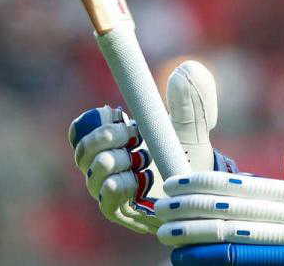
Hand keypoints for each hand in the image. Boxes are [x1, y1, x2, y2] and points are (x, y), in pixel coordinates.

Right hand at [68, 61, 237, 234]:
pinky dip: (121, 186)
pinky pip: (106, 199)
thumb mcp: (189, 127)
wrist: (201, 191)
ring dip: (116, 161)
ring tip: (141, 159)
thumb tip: (186, 71)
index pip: (81, 130)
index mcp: (112, 141)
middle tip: (132, 135)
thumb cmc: (188, 156)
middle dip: (105, 138)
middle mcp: (105, 165)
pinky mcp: (120, 212)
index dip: (94, 121)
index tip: (117, 114)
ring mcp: (110, 189)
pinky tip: (139, 180)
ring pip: (94, 172)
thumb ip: (188, 102)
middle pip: (83, 151)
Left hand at [155, 172, 283, 265]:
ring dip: (187, 233)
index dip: (194, 183)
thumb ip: (240, 190)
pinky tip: (182, 256)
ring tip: (165, 232)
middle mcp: (268, 211)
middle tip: (162, 208)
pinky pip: (226, 259)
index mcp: (267, 191)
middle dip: (184, 208)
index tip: (173, 184)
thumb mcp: (268, 193)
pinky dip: (201, 257)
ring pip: (219, 233)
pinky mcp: (264, 258)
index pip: (224, 183)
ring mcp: (266, 237)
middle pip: (217, 207)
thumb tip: (196, 186)